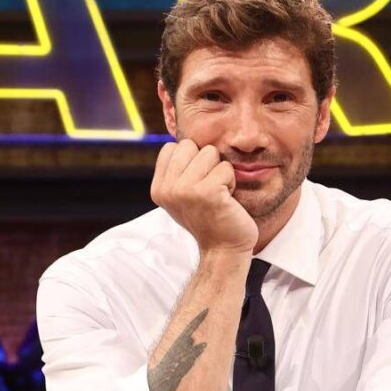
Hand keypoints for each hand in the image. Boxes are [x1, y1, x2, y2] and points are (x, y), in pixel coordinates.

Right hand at [150, 140, 257, 254]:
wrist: (223, 249)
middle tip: (209, 189)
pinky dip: (231, 182)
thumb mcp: (183, 195)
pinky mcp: (208, 193)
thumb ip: (178, 171)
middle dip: (206, 163)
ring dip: (220, 172)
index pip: (172, 147)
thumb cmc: (209, 218)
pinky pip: (226, 168)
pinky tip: (227, 200)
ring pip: (210, 153)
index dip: (190, 160)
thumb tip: (183, 140)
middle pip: (190, 145)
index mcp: (159, 188)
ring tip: (218, 194)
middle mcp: (168, 189)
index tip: (196, 185)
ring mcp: (186, 191)